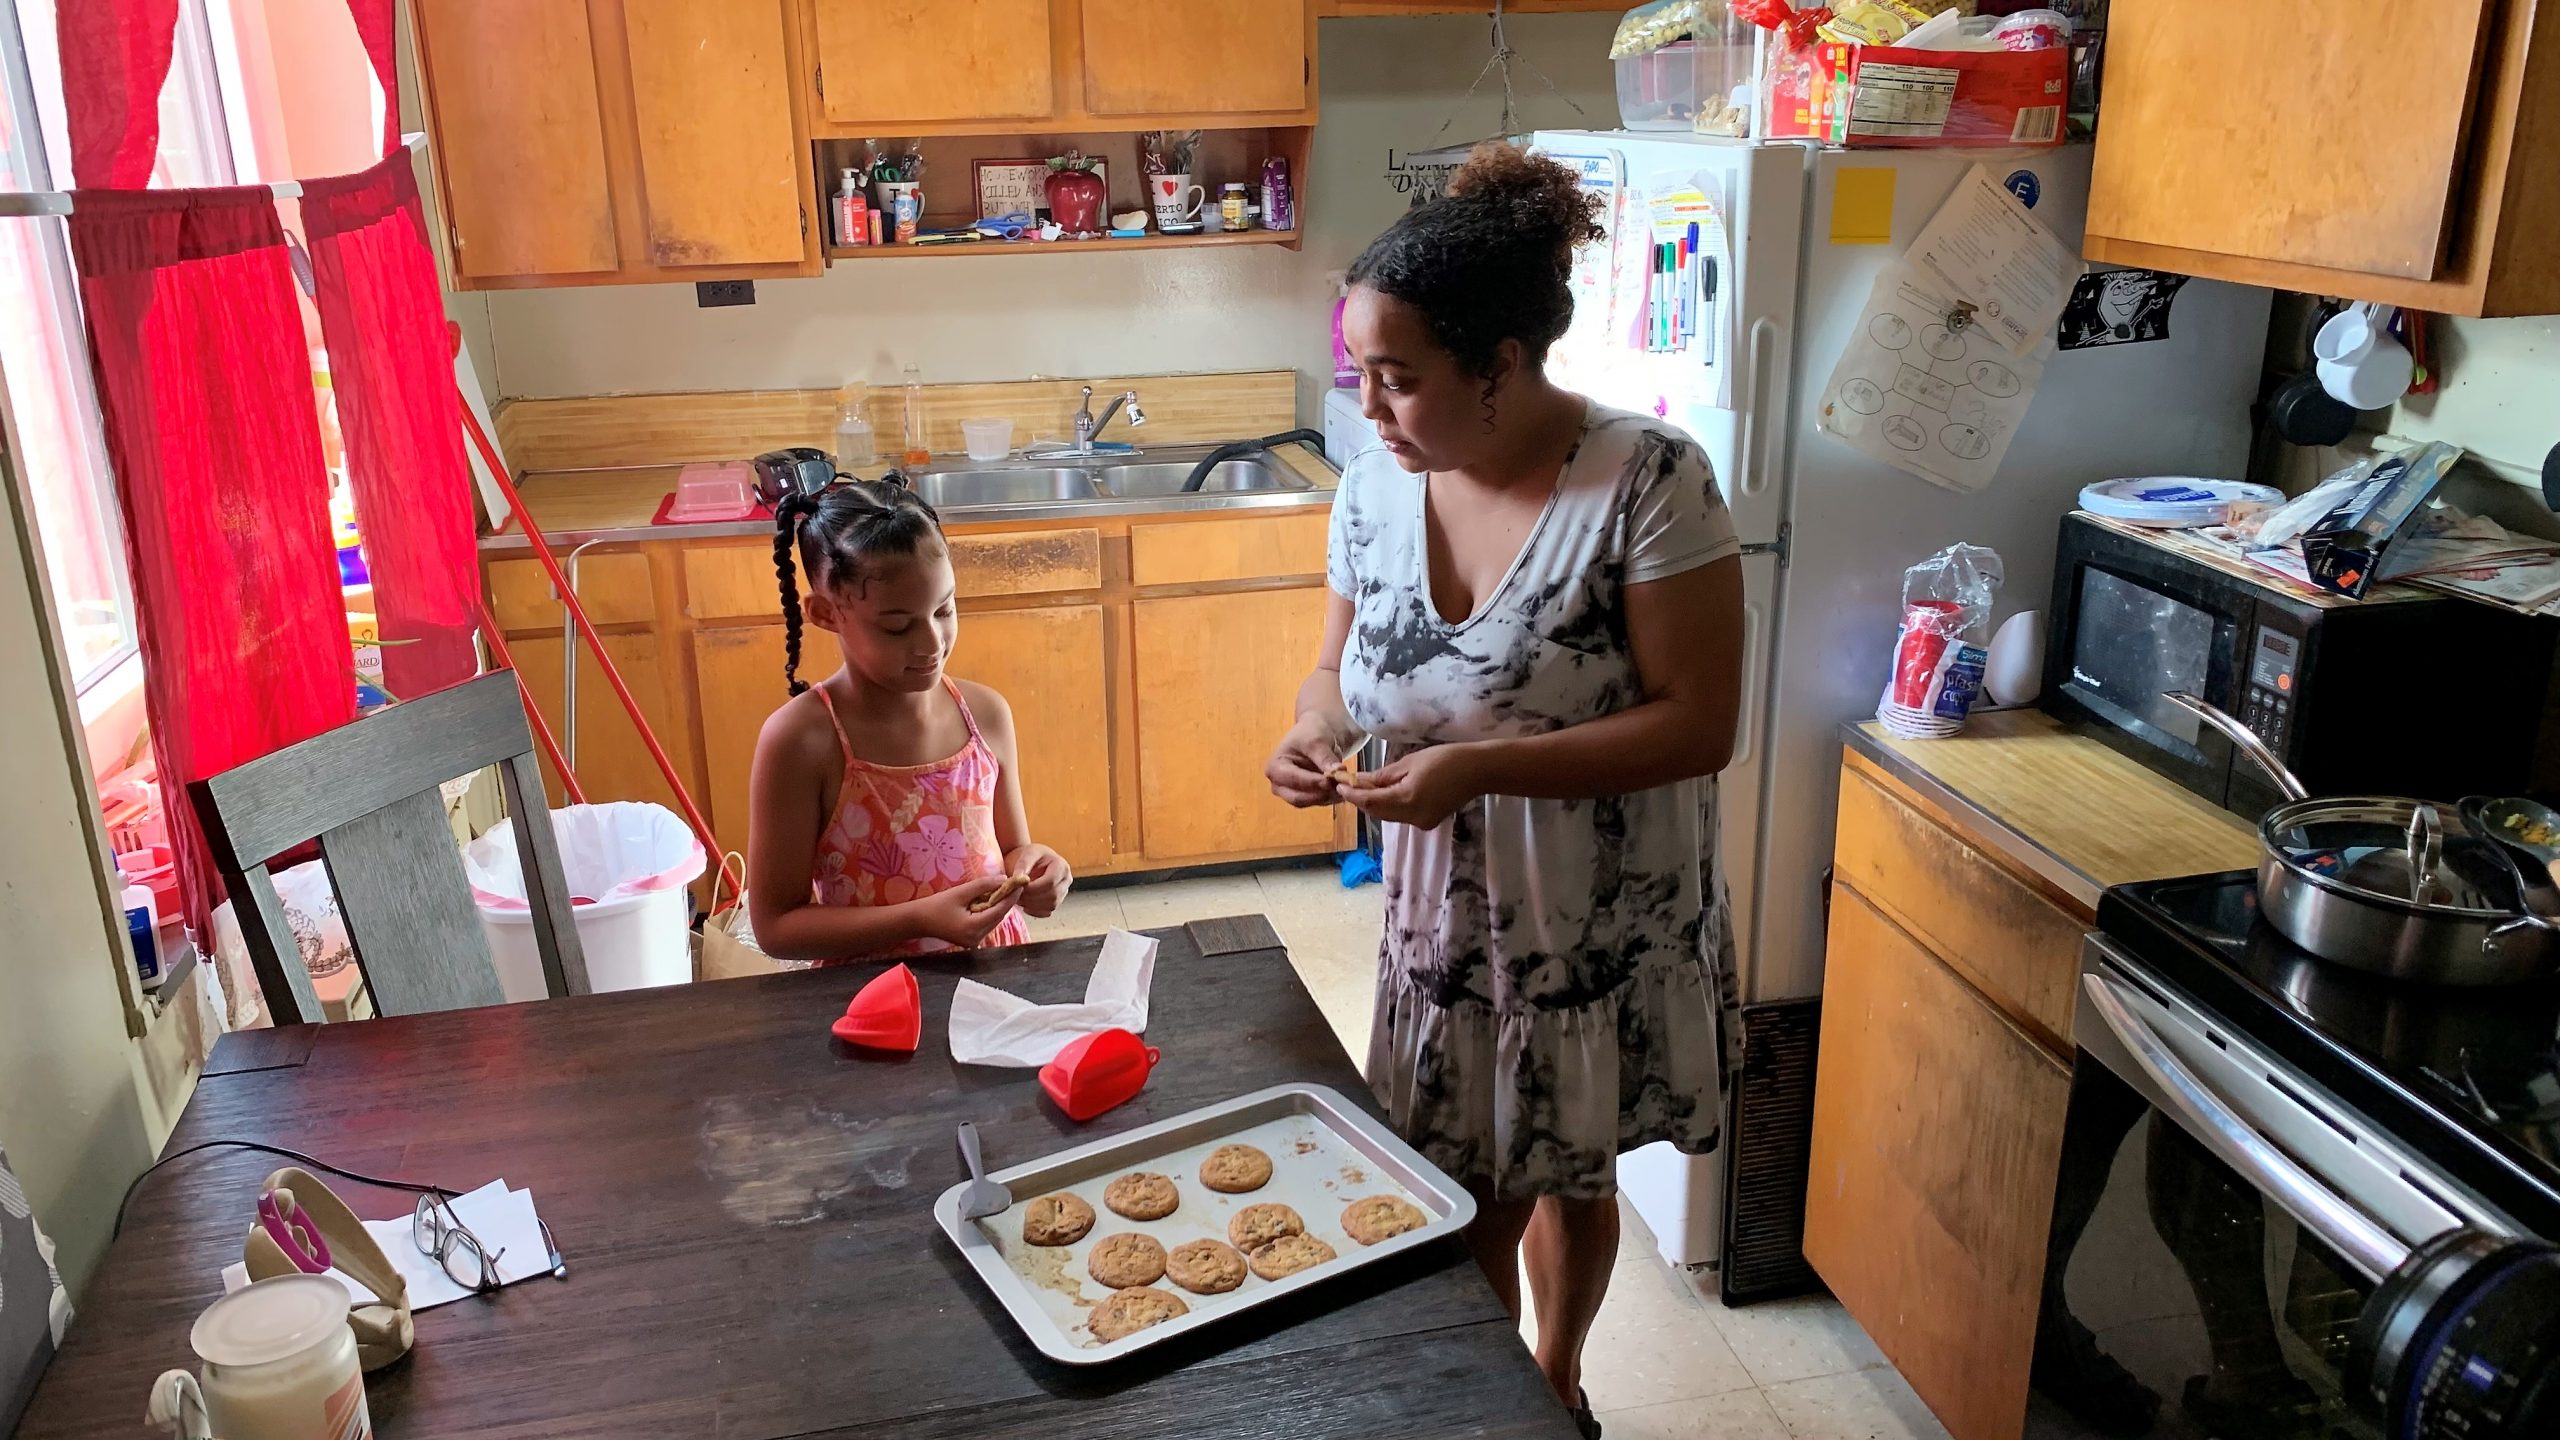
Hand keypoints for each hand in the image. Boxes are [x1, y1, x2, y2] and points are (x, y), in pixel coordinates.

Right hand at [918, 876, 1020, 947]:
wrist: (919, 920)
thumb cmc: (937, 905)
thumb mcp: (960, 892)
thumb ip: (983, 885)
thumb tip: (1004, 879)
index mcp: (974, 928)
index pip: (1000, 910)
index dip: (1012, 896)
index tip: (1020, 883)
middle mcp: (977, 938)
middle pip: (999, 917)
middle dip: (1007, 900)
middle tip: (1013, 883)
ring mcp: (975, 942)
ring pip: (994, 920)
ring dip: (999, 906)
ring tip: (1003, 889)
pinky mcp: (972, 940)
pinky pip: (987, 924)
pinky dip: (990, 912)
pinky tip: (990, 900)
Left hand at [1009, 845, 1072, 917]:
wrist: (1030, 860)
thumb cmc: (1028, 854)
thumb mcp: (1026, 854)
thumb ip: (1022, 865)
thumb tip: (1019, 879)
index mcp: (1061, 865)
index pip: (1050, 883)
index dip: (1032, 888)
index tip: (1017, 887)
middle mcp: (1066, 879)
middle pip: (1052, 896)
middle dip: (1031, 898)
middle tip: (1015, 894)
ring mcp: (1063, 892)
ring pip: (1051, 906)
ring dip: (1032, 905)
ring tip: (1018, 897)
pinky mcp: (1057, 901)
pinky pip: (1047, 912)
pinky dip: (1034, 911)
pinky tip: (1024, 903)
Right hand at [1267, 714, 1351, 808]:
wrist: (1318, 732)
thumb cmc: (1311, 732)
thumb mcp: (1317, 740)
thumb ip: (1324, 757)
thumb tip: (1337, 772)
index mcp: (1275, 767)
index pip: (1293, 780)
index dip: (1313, 782)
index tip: (1331, 780)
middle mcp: (1279, 784)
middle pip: (1298, 798)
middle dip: (1320, 794)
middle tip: (1340, 787)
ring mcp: (1291, 792)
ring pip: (1310, 802)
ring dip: (1328, 797)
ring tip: (1345, 786)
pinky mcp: (1306, 796)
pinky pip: (1318, 802)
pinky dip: (1331, 797)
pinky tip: (1343, 789)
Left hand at [1343, 744, 1481, 828]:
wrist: (1477, 771)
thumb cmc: (1445, 759)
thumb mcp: (1410, 762)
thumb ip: (1383, 776)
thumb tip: (1361, 781)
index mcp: (1407, 799)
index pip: (1370, 801)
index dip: (1352, 795)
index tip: (1338, 785)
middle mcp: (1412, 817)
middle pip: (1377, 813)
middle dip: (1361, 800)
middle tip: (1348, 785)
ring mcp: (1421, 823)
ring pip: (1388, 816)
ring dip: (1374, 804)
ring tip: (1365, 788)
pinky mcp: (1427, 823)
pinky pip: (1401, 817)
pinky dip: (1390, 807)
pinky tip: (1387, 794)